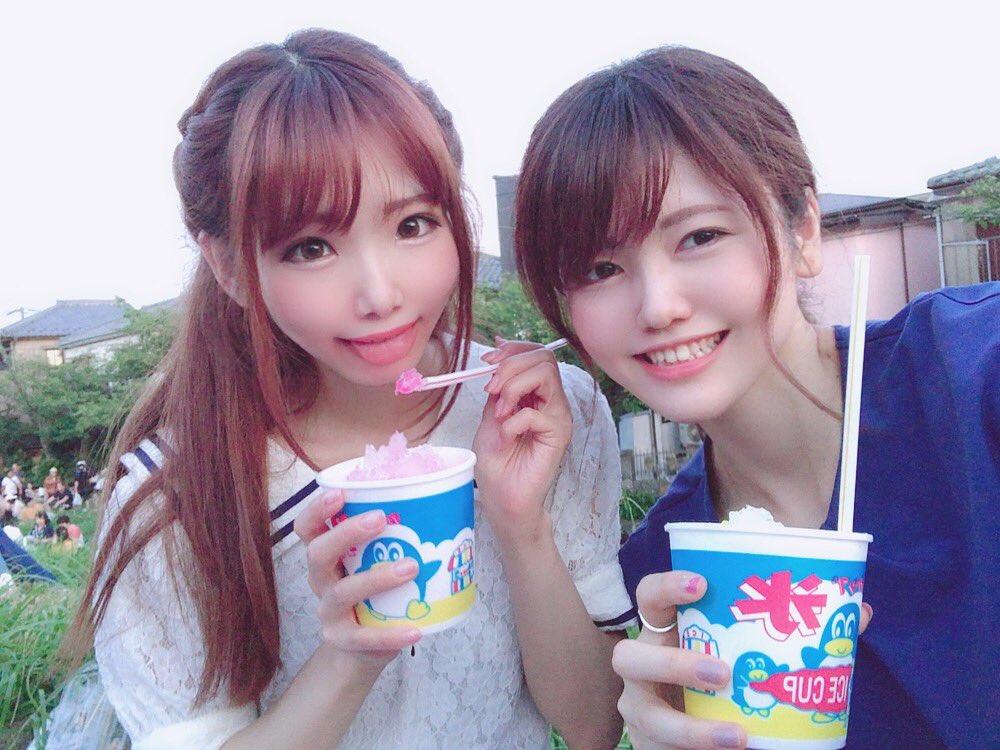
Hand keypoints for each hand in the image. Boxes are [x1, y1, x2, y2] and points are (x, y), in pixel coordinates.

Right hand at [294, 491, 422, 672]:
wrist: (360, 648)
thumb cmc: (372, 593)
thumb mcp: (372, 563)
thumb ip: (389, 538)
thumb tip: (440, 503)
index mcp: (326, 556)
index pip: (307, 528)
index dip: (316, 510)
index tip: (339, 493)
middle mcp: (320, 581)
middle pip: (318, 553)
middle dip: (346, 533)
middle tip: (380, 519)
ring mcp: (328, 612)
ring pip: (343, 592)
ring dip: (377, 577)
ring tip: (412, 567)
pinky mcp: (342, 641)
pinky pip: (364, 638)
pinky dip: (391, 635)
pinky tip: (416, 630)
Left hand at [472, 339, 572, 539]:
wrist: (501, 496)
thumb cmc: (497, 460)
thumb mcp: (491, 413)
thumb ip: (499, 385)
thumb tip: (498, 349)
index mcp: (538, 393)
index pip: (537, 354)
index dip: (513, 350)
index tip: (487, 361)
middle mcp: (553, 401)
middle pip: (544, 358)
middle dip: (511, 366)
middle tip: (491, 390)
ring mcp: (559, 417)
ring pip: (545, 375)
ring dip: (513, 387)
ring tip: (499, 413)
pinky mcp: (559, 435)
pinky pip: (536, 413)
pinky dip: (512, 421)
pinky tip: (505, 437)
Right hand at [615, 572, 873, 748]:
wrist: (710, 735)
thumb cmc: (730, 681)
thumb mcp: (753, 656)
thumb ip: (799, 635)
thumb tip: (858, 610)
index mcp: (668, 630)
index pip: (650, 596)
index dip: (668, 585)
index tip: (703, 583)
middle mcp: (643, 665)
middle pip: (630, 654)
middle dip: (673, 663)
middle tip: (723, 672)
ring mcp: (639, 707)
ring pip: (641, 711)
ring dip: (688, 725)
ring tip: (735, 735)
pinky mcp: (647, 744)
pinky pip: (661, 749)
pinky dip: (698, 748)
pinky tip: (732, 749)